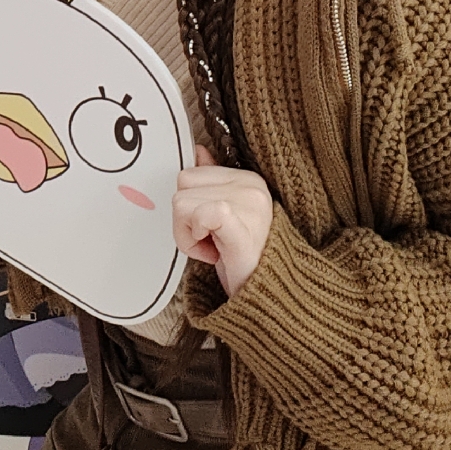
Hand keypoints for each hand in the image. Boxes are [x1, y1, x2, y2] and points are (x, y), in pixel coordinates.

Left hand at [171, 145, 273, 297]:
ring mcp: (249, 206)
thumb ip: (213, 181)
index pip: (189, 175)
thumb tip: (199, 151)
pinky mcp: (242, 228)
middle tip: (210, 242)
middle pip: (181, 187)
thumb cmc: (246, 260)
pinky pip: (203, 214)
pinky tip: (213, 252)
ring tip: (214, 249)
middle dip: (185, 221)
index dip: (188, 206)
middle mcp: (250, 187)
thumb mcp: (225, 215)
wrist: (269, 298)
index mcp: (247, 178)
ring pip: (181, 204)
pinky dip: (192, 238)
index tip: (209, 228)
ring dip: (187, 236)